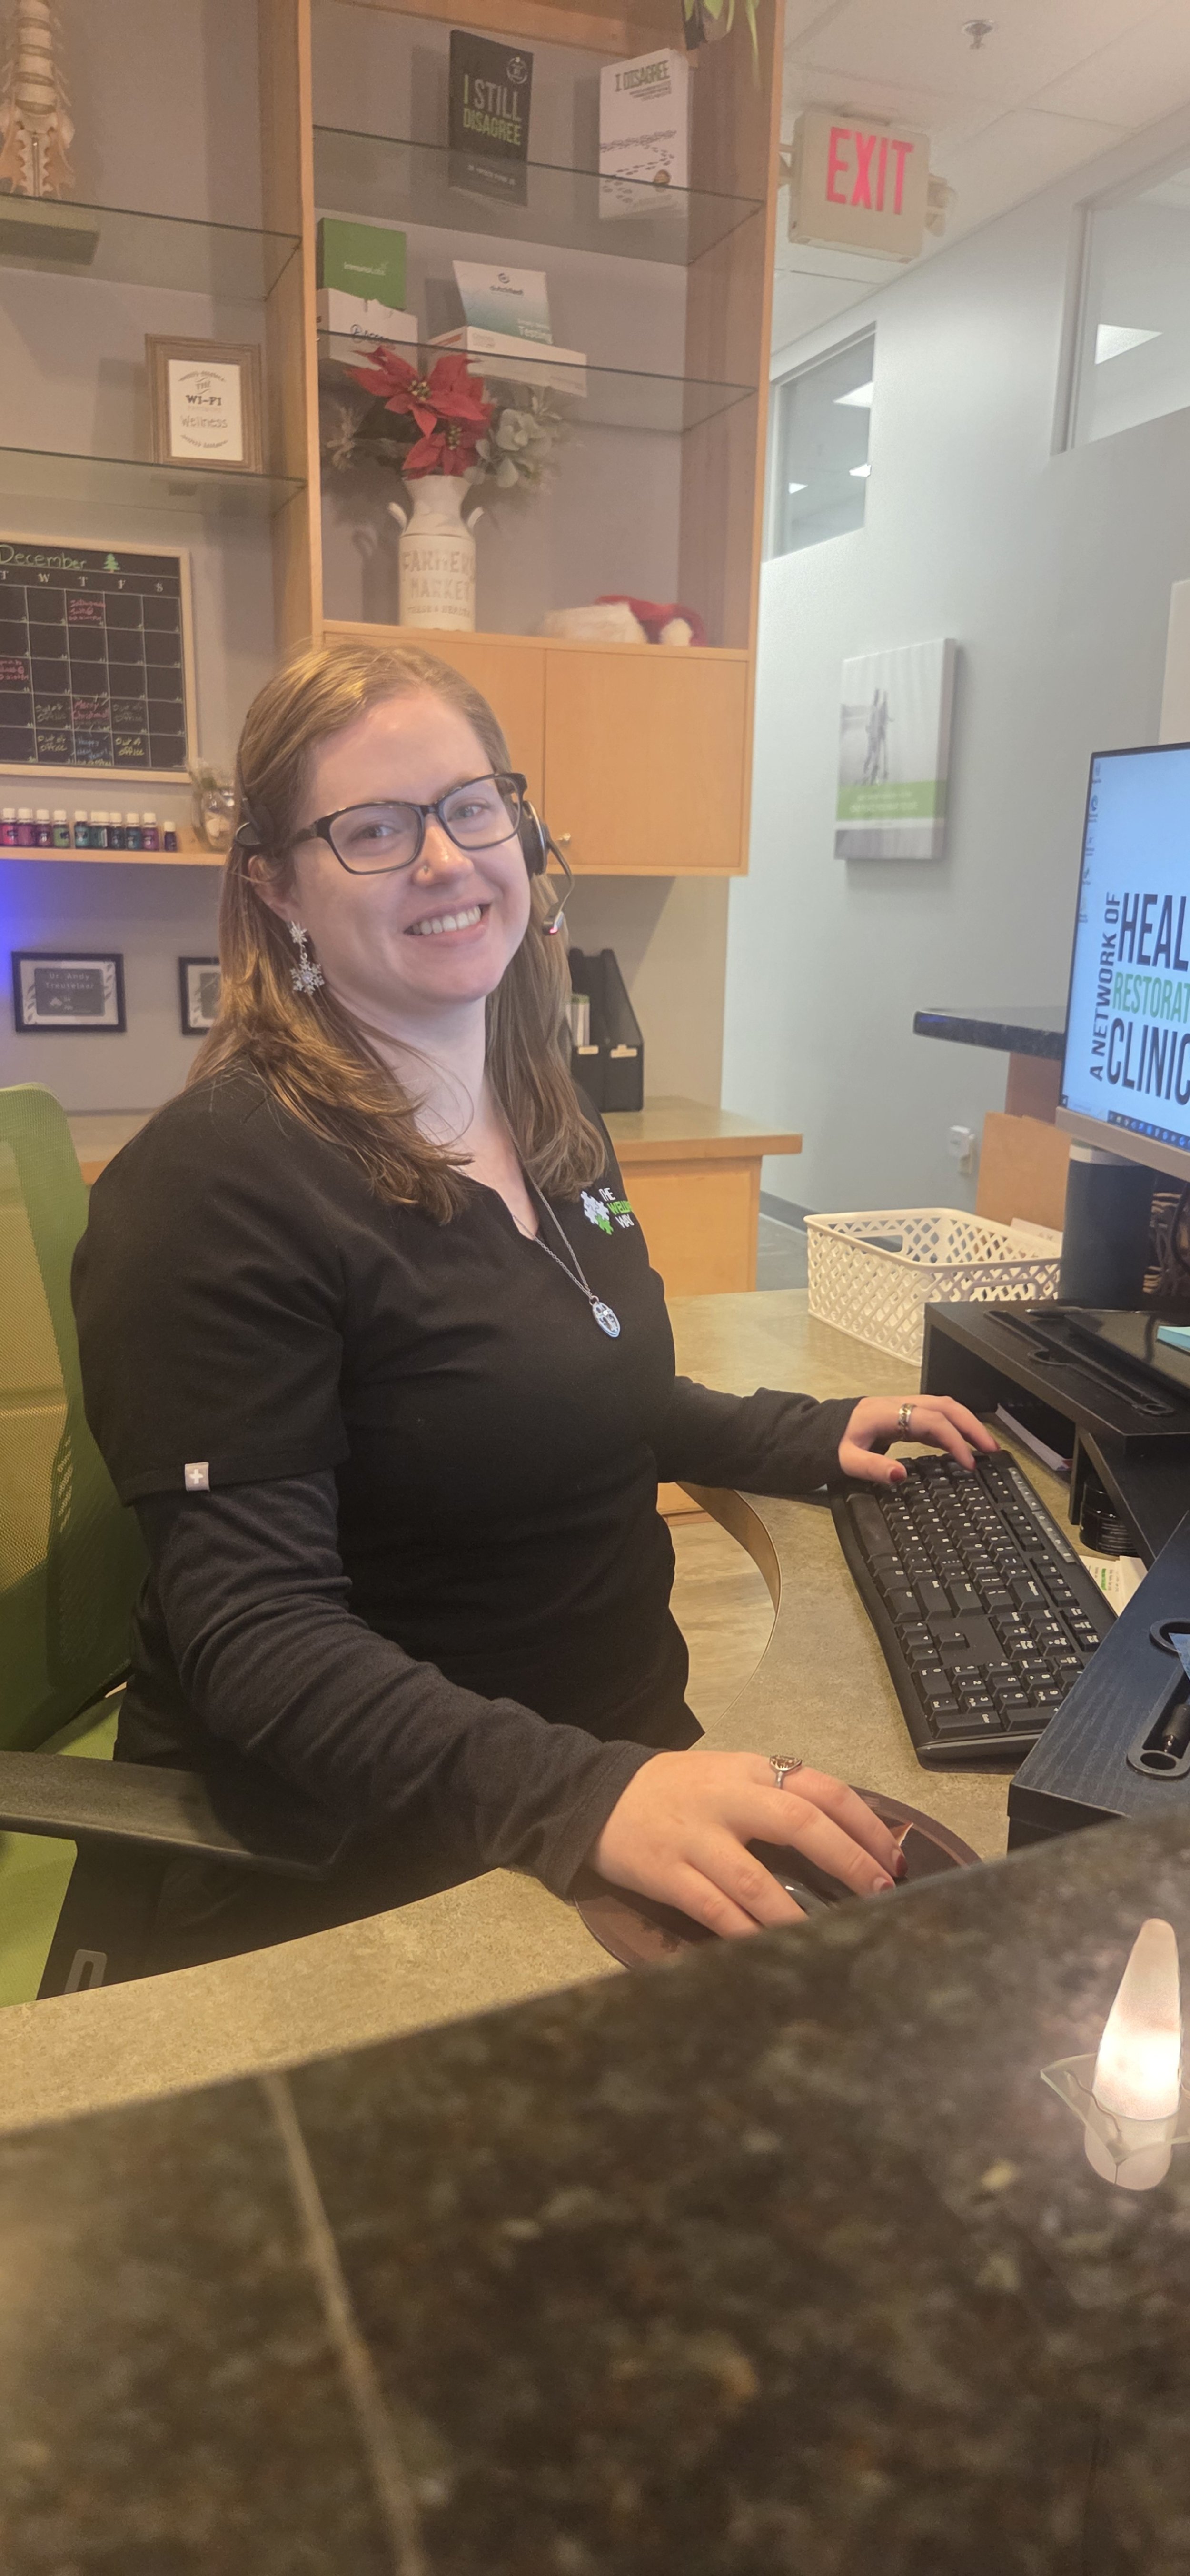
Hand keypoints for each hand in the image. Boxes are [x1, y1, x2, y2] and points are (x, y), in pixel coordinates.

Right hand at [592, 1749, 906, 1939]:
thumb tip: (846, 1837)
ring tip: (832, 1937)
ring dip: (798, 1914)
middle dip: (848, 1860)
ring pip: (755, 1879)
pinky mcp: (666, 1872)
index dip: (866, 1825)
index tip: (894, 1859)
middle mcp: (727, 1799)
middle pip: (799, 1823)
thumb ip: (778, 1797)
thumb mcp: (730, 1776)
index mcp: (750, 1771)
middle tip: (879, 1895)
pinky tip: (771, 1951)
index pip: (822, 1789)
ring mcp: (695, 1837)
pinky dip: (746, 1933)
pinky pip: (714, 1909)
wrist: (594, 1794)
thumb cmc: (676, 1791)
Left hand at [839, 1393, 996, 1487]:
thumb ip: (872, 1468)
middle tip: (992, 1450)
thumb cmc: (831, 1443)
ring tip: (986, 1448)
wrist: (816, 1430)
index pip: (931, 1420)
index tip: (968, 1464)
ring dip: (967, 1425)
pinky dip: (953, 1429)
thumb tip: (902, 1477)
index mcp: (888, 1413)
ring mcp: (903, 1408)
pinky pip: (935, 1417)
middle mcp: (900, 1405)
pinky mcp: (904, 1416)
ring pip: (944, 1409)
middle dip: (972, 1426)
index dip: (953, 1440)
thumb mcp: (845, 1460)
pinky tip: (962, 1446)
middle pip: (945, 1407)